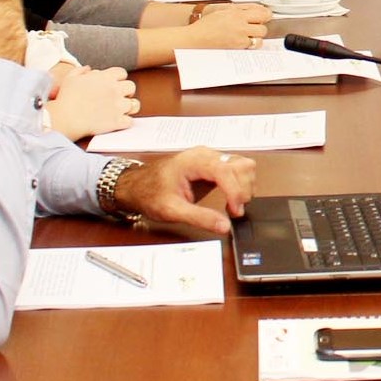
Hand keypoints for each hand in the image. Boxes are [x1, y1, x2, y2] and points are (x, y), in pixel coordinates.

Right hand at [46, 64, 138, 139]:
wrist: (64, 118)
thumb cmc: (65, 98)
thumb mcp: (70, 78)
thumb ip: (81, 70)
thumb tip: (88, 68)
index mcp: (106, 77)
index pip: (122, 73)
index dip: (118, 79)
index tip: (112, 85)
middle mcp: (116, 90)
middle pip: (131, 87)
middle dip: (125, 92)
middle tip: (116, 98)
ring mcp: (118, 106)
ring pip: (134, 104)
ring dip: (128, 107)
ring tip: (120, 110)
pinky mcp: (117, 121)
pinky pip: (130, 121)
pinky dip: (124, 122)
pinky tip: (116, 122)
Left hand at [113, 147, 256, 235]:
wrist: (136, 186)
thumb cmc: (149, 194)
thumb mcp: (171, 210)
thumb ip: (199, 218)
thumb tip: (224, 226)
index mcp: (194, 161)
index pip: (226, 171)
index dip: (236, 192)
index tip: (235, 211)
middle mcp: (206, 154)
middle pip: (241, 166)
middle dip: (243, 190)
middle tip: (234, 211)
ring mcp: (212, 157)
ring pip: (243, 165)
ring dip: (244, 186)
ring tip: (233, 205)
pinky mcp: (214, 164)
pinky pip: (238, 169)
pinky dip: (240, 184)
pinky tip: (231, 198)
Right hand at [187, 2, 272, 48]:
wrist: (194, 38)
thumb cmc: (205, 25)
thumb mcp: (223, 10)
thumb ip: (241, 9)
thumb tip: (258, 9)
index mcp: (237, 14)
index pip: (262, 13)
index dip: (266, 15)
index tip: (265, 17)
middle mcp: (240, 25)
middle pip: (263, 27)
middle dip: (260, 27)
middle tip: (254, 27)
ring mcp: (239, 37)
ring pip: (260, 38)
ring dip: (257, 37)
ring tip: (248, 36)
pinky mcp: (236, 48)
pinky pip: (252, 47)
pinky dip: (251, 45)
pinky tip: (244, 42)